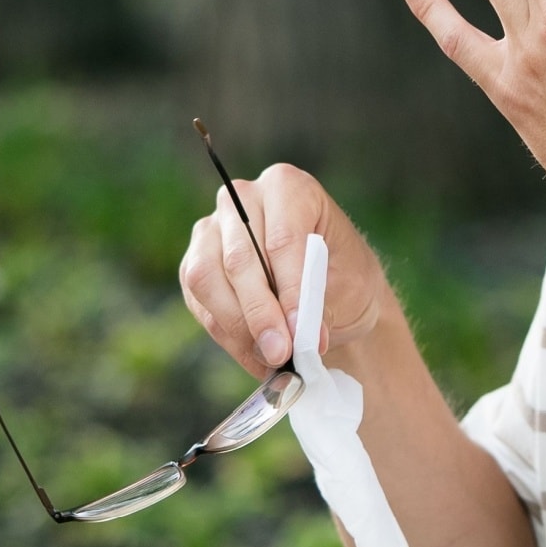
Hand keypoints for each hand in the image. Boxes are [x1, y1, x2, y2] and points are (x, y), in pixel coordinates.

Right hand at [178, 164, 391, 377]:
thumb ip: (320, 303)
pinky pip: (200, 303)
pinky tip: (257, 356)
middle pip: (240, 259)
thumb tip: (298, 337)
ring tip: (272, 359)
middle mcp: (241, 199)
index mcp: (287, 187)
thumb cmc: (345, 277)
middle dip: (261, 315)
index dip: (290, 290)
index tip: (302, 333)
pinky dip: (229, 336)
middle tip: (283, 354)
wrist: (332, 292)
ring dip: (239, 328)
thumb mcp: (350, 284)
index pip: (281, 239)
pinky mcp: (194, 264)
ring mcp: (212, 230)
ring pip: (207, 280)